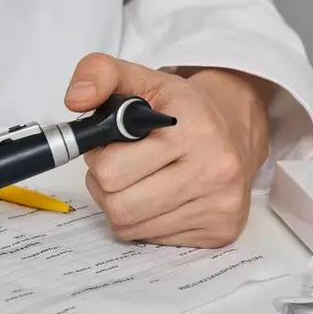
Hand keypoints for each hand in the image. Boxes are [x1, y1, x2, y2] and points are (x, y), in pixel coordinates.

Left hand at [64, 53, 273, 247]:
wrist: (236, 130)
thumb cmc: (184, 110)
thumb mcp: (142, 79)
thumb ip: (99, 73)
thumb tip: (76, 100)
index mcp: (194, 130)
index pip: (112, 170)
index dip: (101, 158)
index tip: (114, 145)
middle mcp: (214, 171)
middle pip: (119, 207)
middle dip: (107, 186)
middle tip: (122, 166)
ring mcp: (220, 206)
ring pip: (131, 227)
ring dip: (122, 205)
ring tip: (138, 180)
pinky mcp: (221, 232)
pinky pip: (152, 240)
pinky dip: (145, 222)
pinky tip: (160, 197)